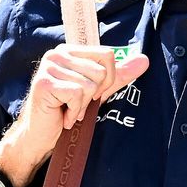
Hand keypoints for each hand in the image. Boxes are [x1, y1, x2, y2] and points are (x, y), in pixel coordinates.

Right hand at [0, 44, 148, 180]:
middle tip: (79, 104)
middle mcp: (57, 53)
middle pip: (100, 71)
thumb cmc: (69, 110)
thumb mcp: (98, 91)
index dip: (108, 79)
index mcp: (71, 51)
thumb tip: (144, 60)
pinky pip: (77, 94)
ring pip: (90, 85)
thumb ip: (120, 75)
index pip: (107, 55)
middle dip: (95, 95)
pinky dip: (75, 111)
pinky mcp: (44, 84)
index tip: (94, 93)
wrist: (42, 135)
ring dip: (83, 106)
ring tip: (70, 110)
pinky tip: (65, 115)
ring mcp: (48, 67)